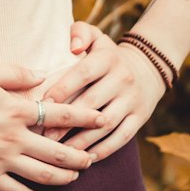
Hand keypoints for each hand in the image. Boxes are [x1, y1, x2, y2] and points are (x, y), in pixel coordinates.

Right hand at [0, 64, 108, 190]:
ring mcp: (3, 161)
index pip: (61, 113)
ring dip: (64, 177)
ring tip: (76, 177)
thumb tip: (41, 75)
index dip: (85, 116)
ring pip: (44, 174)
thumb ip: (15, 73)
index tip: (103, 118)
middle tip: (93, 157)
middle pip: (58, 150)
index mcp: (16, 110)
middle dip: (80, 155)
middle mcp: (15, 138)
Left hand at [38, 22, 165, 159]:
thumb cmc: (107, 55)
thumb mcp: (96, 36)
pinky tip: (85, 158)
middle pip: (92, 103)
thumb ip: (80, 32)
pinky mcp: (140, 118)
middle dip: (67, 121)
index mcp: (107, 58)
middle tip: (45, 135)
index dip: (62, 89)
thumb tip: (73, 47)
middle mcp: (122, 79)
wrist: (146, 68)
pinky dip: (104, 150)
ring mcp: (132, 100)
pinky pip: (121, 137)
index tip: (43, 105)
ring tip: (62, 152)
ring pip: (106, 124)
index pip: (82, 74)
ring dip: (83, 140)